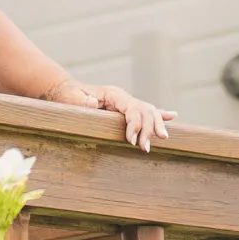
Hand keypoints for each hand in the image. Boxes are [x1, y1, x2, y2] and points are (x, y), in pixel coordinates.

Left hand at [43, 79, 174, 150]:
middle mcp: (123, 97)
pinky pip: (145, 111)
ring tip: (163, 139)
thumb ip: (80, 101)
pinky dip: (159, 114)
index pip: (132, 109)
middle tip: (145, 149)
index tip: (131, 141)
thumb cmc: (68, 96)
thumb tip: (92, 103)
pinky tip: (172, 116)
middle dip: (149, 129)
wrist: (66, 91)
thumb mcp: (70, 98)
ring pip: (149, 111)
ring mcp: (125, 102)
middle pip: (145, 111)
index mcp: (113, 94)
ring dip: (157, 125)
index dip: (135, 124)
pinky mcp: (125, 109)